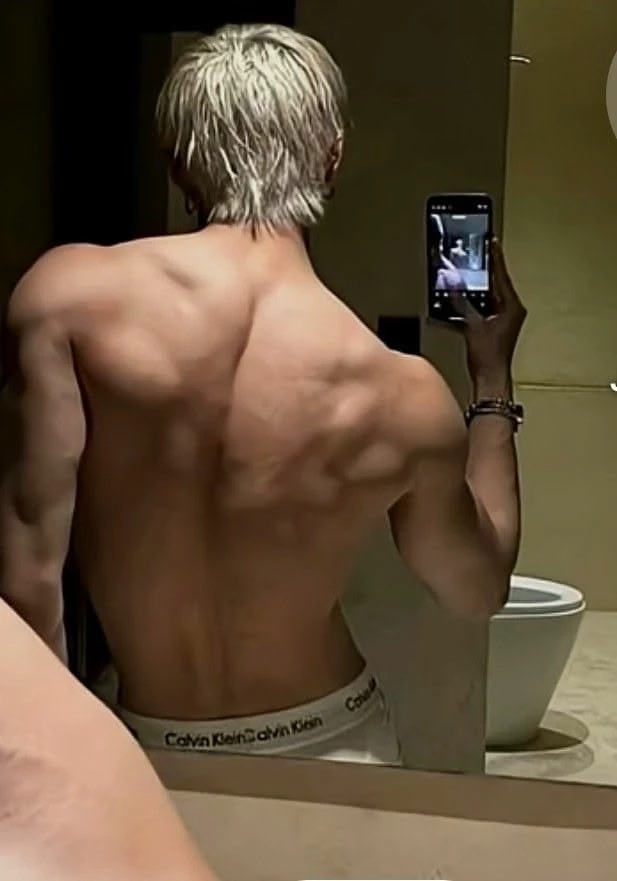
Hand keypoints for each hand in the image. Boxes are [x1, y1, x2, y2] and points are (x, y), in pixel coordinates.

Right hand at [449, 239, 526, 383]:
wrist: (490, 379)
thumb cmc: (488, 356)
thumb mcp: (472, 325)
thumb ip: (461, 303)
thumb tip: (453, 286)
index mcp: (512, 307)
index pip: (502, 276)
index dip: (495, 258)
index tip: (492, 243)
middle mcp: (511, 312)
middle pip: (494, 286)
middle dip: (481, 274)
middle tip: (473, 258)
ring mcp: (503, 321)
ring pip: (486, 299)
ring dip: (472, 292)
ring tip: (460, 282)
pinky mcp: (493, 329)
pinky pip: (481, 311)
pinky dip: (469, 308)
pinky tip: (455, 306)